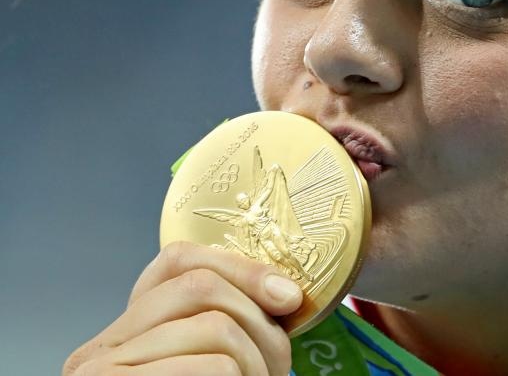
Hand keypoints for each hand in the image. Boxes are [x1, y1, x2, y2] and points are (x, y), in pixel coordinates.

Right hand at [63, 241, 302, 374]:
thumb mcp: (214, 370)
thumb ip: (230, 331)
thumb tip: (287, 294)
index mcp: (127, 335)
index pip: (177, 261)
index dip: (242, 269)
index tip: (289, 299)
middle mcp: (101, 348)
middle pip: (203, 288)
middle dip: (261, 327)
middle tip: (273, 375)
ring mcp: (101, 373)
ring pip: (217, 328)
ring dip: (258, 366)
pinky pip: (214, 367)